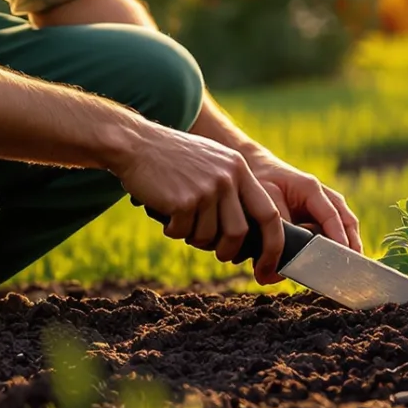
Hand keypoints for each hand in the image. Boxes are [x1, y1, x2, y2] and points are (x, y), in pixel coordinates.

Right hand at [105, 119, 286, 277]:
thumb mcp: (212, 161)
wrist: (134, 143)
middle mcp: (227, 178)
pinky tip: (165, 212)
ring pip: (209, 237)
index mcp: (238, 169)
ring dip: (193, 237)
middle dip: (229, 251)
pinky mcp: (183, 200)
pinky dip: (173, 230)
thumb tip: (245, 232)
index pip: (269, 214)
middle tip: (220, 254)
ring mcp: (206, 189)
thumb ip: (232, 188)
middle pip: (239, 233)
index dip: (272, 245)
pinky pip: (183, 233)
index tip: (268, 264)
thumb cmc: (171, 157)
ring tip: (181, 219)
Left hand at [240, 148, 359, 277]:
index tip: (342, 258)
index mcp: (311, 189)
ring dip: (347, 246)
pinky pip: (335, 229)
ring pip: (345, 226)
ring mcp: (324, 204)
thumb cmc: (260, 181)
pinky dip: (337, 244)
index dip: (338, 238)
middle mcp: (324, 196)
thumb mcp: (265, 201)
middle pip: (347, 221)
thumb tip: (274, 265)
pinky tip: (334, 263)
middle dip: (351, 245)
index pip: (332, 216)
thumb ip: (276, 229)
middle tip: (353, 268)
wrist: (257, 166)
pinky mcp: (319, 214)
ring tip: (348, 269)